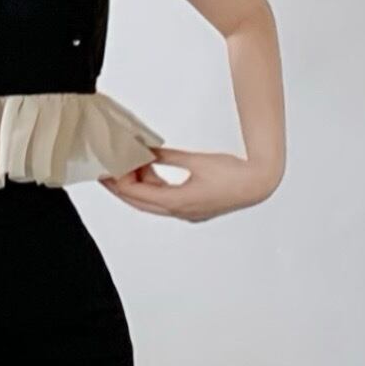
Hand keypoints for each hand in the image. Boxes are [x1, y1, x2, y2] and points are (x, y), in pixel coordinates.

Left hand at [98, 147, 272, 220]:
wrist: (259, 184)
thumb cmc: (234, 174)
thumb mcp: (195, 160)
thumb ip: (168, 157)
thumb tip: (147, 152)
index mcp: (178, 202)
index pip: (137, 194)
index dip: (119, 181)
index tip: (108, 169)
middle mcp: (180, 212)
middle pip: (140, 202)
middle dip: (121, 187)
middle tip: (105, 173)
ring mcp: (187, 213)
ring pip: (152, 203)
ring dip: (140, 186)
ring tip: (132, 166)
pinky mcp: (193, 209)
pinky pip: (165, 202)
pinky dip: (155, 188)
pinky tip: (152, 172)